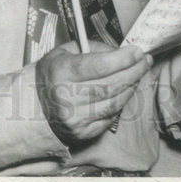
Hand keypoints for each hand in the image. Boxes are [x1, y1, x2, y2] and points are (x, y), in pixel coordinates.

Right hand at [35, 41, 151, 144]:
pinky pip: (111, 116)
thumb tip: (123, 52)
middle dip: (134, 71)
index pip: (99, 66)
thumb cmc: (55, 74)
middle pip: (112, 84)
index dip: (123, 58)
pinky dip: (122, 102)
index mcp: (61, 73)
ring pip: (115, 101)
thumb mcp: (67, 51)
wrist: (35, 106)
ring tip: (138, 73)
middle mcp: (67, 98)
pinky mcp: (83, 132)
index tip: (137, 51)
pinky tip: (125, 90)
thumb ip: (94, 49)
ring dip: (132, 86)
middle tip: (145, 60)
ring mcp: (76, 118)